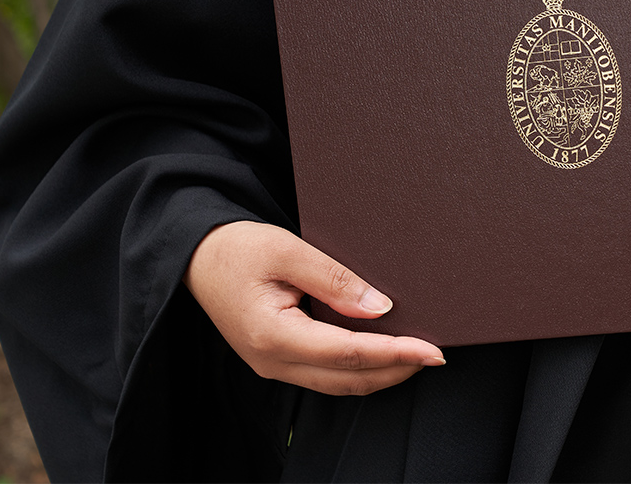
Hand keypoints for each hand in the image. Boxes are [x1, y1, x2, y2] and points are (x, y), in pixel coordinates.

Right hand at [184, 221, 444, 396]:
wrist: (195, 258)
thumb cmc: (236, 248)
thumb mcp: (287, 251)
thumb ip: (334, 280)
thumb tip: (381, 309)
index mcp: (274, 335)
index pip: (349, 353)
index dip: (396, 353)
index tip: (432, 350)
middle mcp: (273, 361)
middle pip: (348, 378)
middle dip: (396, 370)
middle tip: (435, 355)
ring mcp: (273, 365)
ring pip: (338, 382)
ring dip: (380, 373)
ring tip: (417, 356)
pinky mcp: (277, 359)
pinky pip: (325, 374)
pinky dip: (358, 367)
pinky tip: (381, 352)